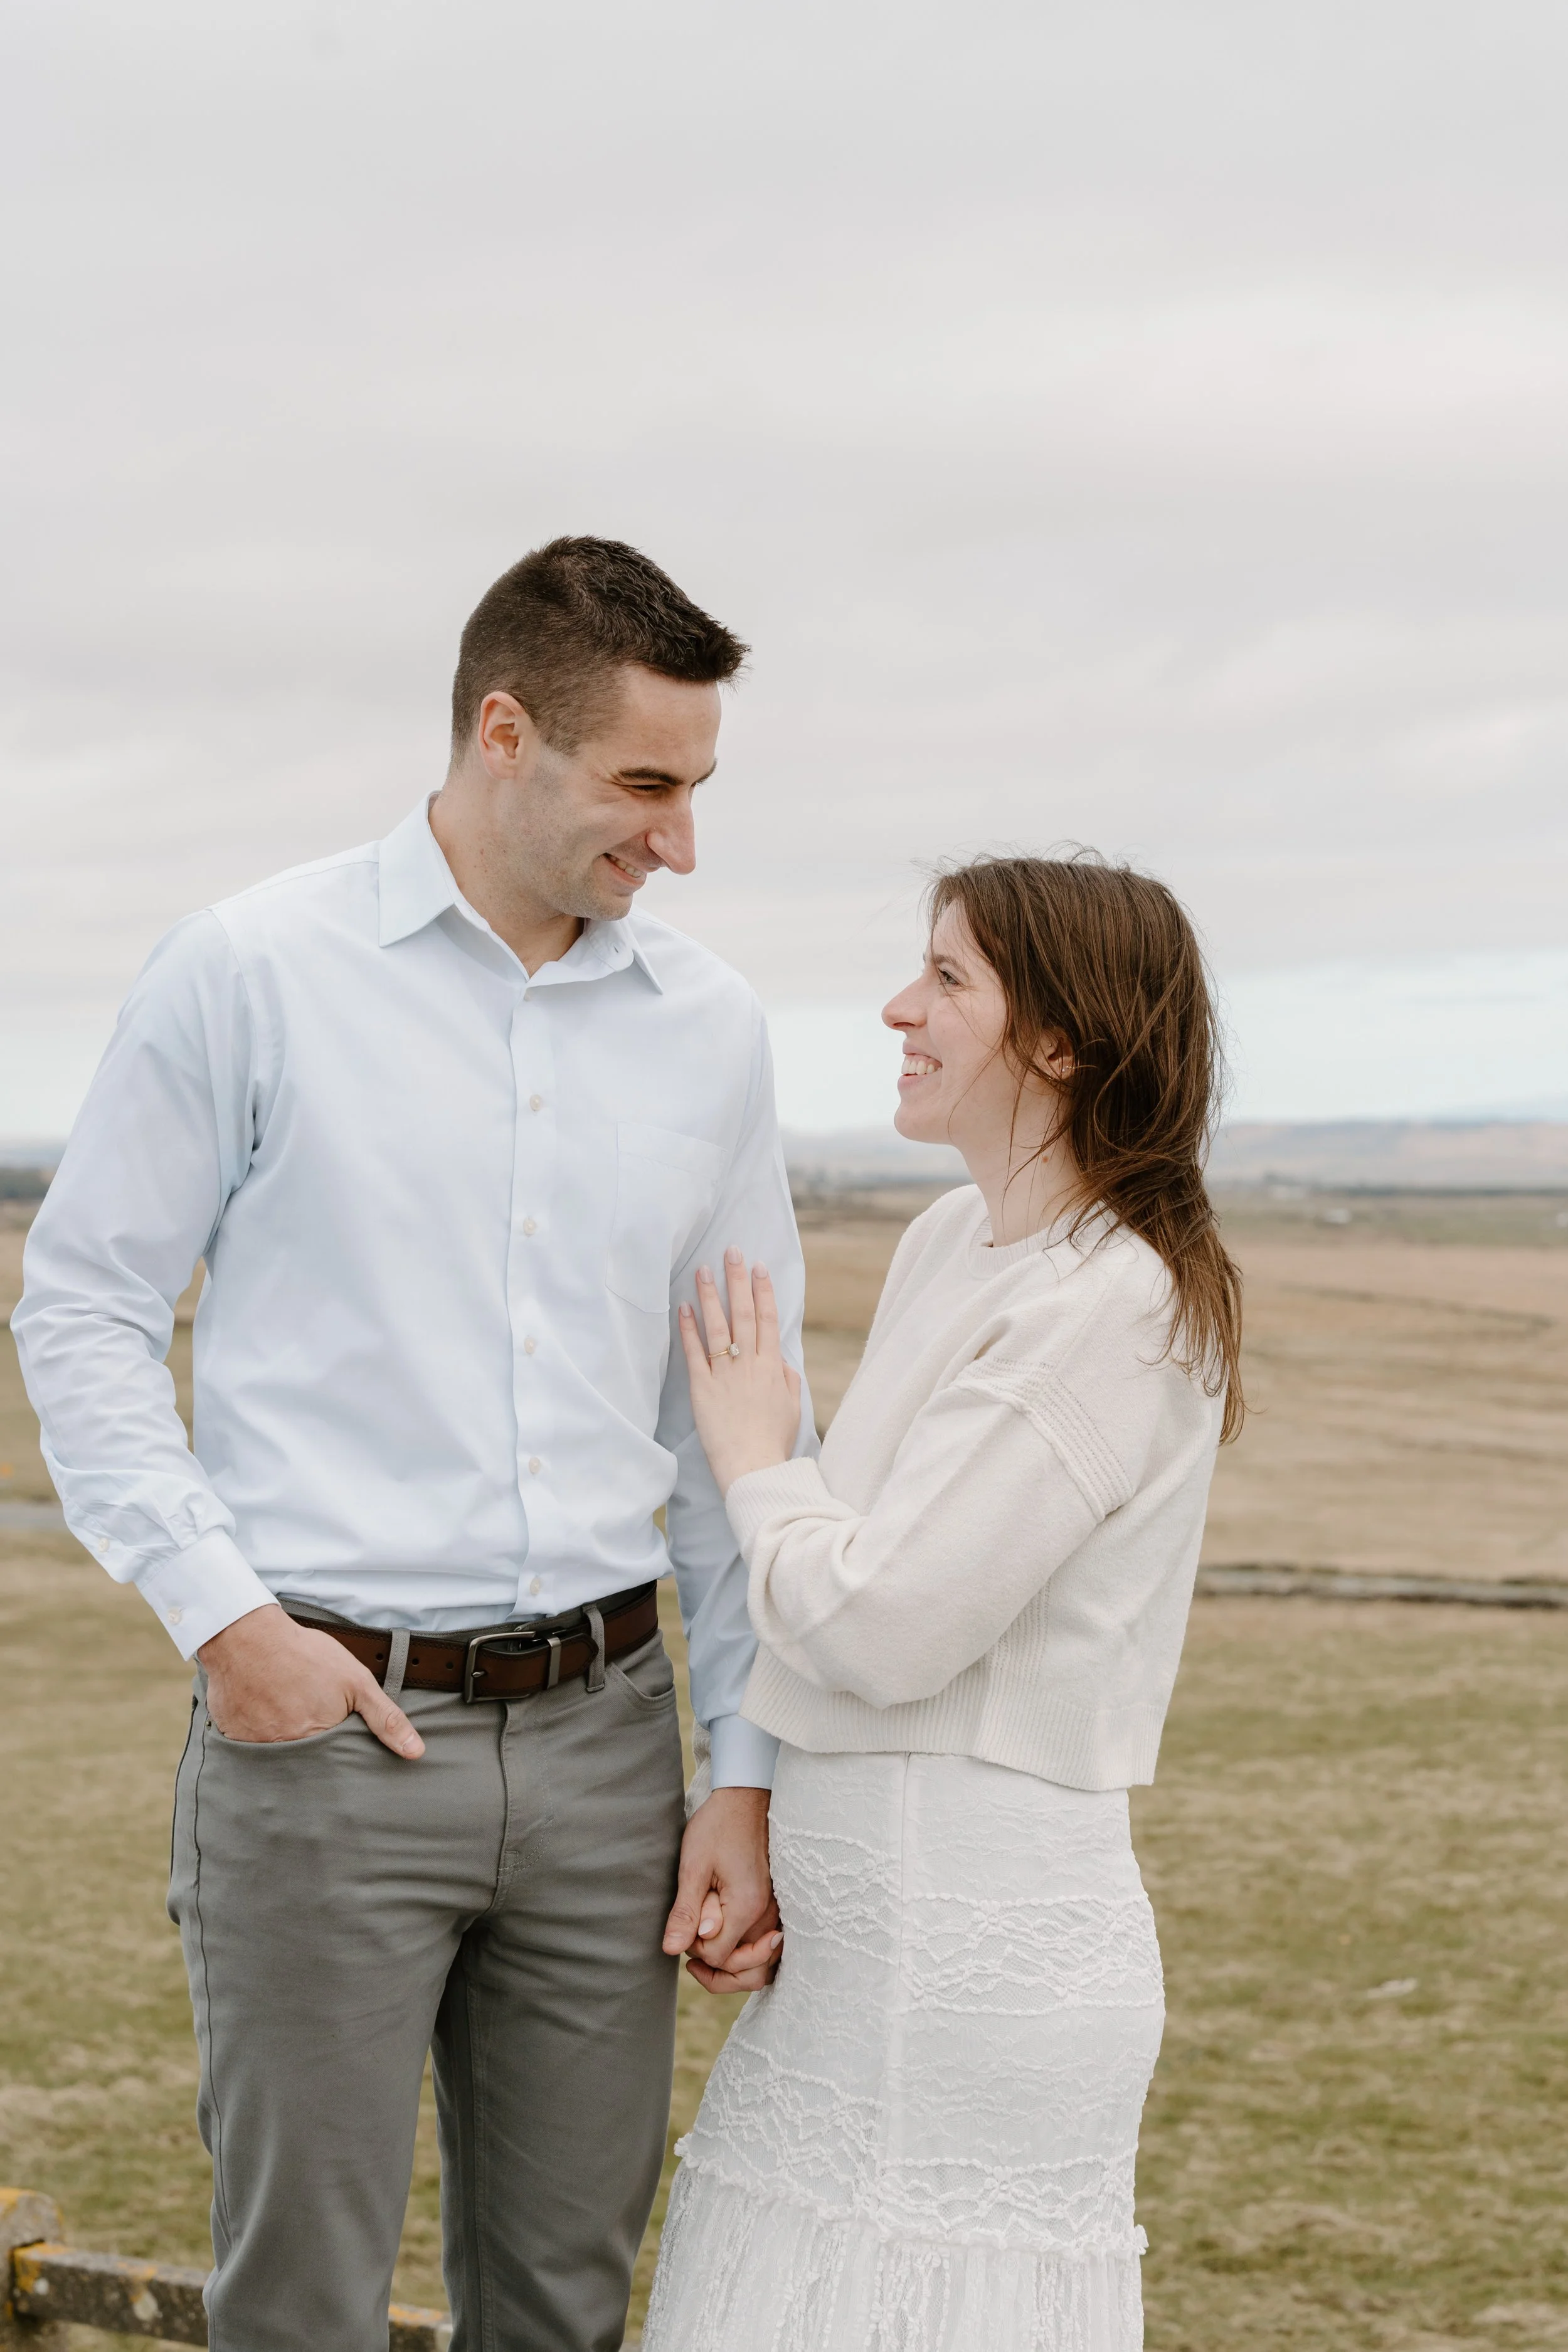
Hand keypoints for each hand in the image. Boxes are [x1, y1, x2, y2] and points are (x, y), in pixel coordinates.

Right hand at [198, 1602, 424, 1758]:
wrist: (248, 1637)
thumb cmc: (304, 1655)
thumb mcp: (357, 1682)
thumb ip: (386, 1719)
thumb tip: (415, 1752)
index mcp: (319, 1743)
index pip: (337, 1767)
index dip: (341, 1755)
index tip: (338, 1740)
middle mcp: (286, 1753)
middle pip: (307, 1766)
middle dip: (313, 1749)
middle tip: (307, 1715)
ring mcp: (256, 1748)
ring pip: (278, 1759)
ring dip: (284, 1741)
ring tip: (286, 1711)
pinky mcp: (233, 1739)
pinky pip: (250, 1747)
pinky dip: (258, 1733)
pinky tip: (263, 1711)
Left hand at [663, 1785, 783, 1994]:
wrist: (746, 1798)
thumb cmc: (717, 1827)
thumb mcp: (693, 1866)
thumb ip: (686, 1911)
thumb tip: (674, 1950)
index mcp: (747, 1906)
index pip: (720, 1956)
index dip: (696, 1949)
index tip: (684, 1926)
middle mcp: (769, 1914)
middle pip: (749, 1970)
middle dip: (718, 1971)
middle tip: (691, 1953)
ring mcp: (777, 1911)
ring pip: (764, 1964)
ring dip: (735, 1967)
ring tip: (707, 1951)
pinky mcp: (777, 1905)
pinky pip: (768, 1946)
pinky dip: (749, 1953)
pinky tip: (727, 1940)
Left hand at [678, 1247, 801, 1495]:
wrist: (753, 1468)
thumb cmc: (773, 1441)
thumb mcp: (791, 1407)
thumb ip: (788, 1379)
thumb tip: (782, 1359)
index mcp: (773, 1367)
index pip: (768, 1320)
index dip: (764, 1291)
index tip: (758, 1267)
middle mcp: (749, 1365)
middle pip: (744, 1314)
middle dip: (737, 1281)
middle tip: (731, 1252)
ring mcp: (725, 1375)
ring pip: (718, 1327)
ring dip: (710, 1296)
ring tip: (703, 1270)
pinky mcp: (702, 1389)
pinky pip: (695, 1353)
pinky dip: (689, 1330)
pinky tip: (683, 1308)